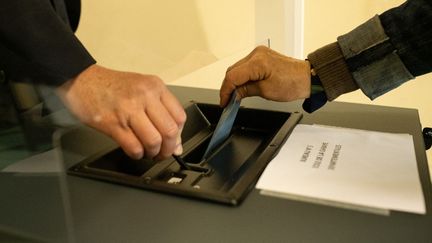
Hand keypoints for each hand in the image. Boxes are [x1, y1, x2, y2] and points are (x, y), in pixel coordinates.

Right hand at [57, 64, 185, 160]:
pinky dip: (137, 154)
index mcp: (155, 87)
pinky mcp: (112, 123)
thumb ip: (160, 112)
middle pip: (170, 131)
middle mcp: (144, 96)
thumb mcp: (141, 89)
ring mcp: (128, 110)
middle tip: (163, 152)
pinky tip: (135, 151)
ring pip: (153, 141)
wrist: (81, 80)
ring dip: (153, 153)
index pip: (179, 117)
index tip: (174, 142)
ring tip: (148, 152)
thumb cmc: (111, 86)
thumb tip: (176, 143)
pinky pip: (133, 146)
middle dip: (169, 148)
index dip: (179, 135)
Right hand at [220, 46, 310, 106]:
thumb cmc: (292, 84)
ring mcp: (259, 53)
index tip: (224, 102)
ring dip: (234, 82)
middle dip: (229, 87)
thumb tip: (233, 95)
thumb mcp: (265, 91)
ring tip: (235, 96)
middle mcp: (257, 54)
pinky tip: (242, 86)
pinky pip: (245, 66)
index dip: (225, 91)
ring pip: (238, 68)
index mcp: (258, 62)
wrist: (307, 78)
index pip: (232, 76)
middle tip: (228, 101)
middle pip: (233, 71)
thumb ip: (245, 91)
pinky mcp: (261, 56)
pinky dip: (242, 76)